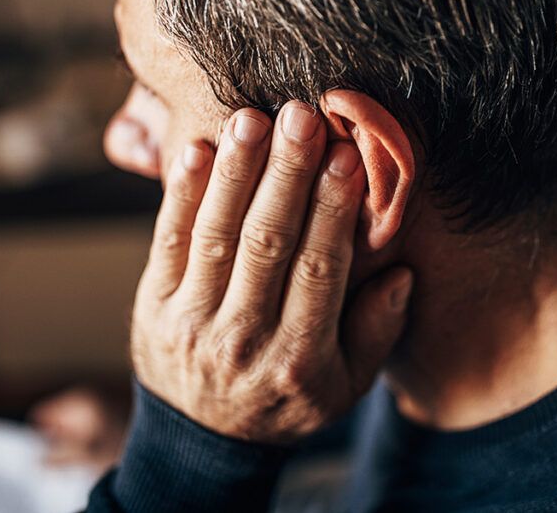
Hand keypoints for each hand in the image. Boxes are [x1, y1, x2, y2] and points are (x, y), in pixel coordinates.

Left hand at [129, 100, 412, 444]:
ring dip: (235, 172)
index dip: (333, 210)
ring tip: (252, 118)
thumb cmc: (286, 402)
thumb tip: (401, 274)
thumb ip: (376, 334)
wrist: (202, 440)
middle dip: (285, 175)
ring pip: (217, 235)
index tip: (347, 156)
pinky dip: (181, 195)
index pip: (320, 270)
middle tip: (301, 117)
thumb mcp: (344, 389)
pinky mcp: (155, 303)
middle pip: (267, 244)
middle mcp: (243, 339)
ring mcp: (192, 321)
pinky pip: (168, 242)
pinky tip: (199, 149)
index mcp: (299, 358)